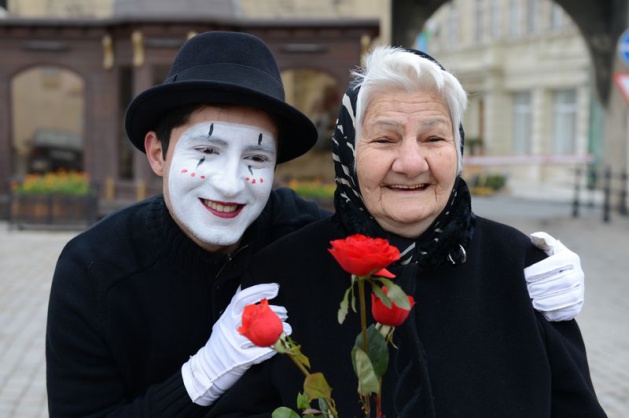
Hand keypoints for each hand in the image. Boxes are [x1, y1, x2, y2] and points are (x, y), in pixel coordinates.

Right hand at [182, 283, 290, 405]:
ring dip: (277, 330)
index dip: (259, 290)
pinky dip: (272, 349)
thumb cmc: (219, 344)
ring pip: (261, 334)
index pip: (242, 298)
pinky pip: (261, 352)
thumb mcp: (223, 323)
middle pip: (255, 314)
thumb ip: (234, 309)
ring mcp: (235, 343)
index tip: (275, 288)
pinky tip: (279, 346)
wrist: (207, 369)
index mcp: (226, 317)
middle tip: (284, 312)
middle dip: (273, 311)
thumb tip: (242, 287)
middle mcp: (230, 328)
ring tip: (288, 328)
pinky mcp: (241, 359)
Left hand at [524, 232, 583, 321]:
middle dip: (543, 287)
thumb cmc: (543, 260)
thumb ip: (541, 241)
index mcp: (570, 258)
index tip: (525, 276)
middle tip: (526, 291)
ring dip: (549, 301)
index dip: (541, 270)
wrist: (553, 278)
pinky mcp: (577, 306)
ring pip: (569, 297)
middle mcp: (579, 274)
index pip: (558, 263)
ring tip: (532, 303)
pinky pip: (569, 311)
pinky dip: (555, 313)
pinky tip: (541, 313)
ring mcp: (580, 291)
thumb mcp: (544, 249)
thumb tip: (535, 237)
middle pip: (565, 282)